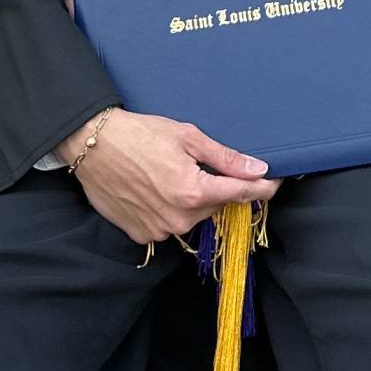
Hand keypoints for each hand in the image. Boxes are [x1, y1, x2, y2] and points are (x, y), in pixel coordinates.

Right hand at [58, 109, 277, 243]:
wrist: (94, 146)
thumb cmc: (141, 134)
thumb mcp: (187, 136)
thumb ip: (224, 157)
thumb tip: (257, 169)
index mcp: (193, 192)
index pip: (240, 194)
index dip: (262, 188)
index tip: (276, 182)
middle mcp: (179, 218)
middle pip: (214, 204)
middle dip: (215, 186)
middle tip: (196, 162)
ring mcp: (160, 230)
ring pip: (192, 216)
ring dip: (191, 198)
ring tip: (169, 172)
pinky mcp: (142, 236)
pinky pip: (169, 224)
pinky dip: (169, 208)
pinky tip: (155, 187)